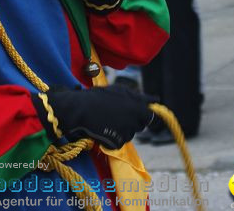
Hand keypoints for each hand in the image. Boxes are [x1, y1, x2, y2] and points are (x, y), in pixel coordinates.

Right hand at [33, 85, 154, 149]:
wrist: (78, 109)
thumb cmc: (96, 97)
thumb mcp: (118, 91)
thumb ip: (137, 97)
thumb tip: (155, 99)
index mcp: (136, 105)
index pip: (149, 114)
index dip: (144, 115)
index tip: (140, 115)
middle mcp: (134, 118)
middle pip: (140, 125)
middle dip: (131, 122)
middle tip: (115, 116)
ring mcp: (126, 131)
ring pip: (129, 134)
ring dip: (121, 130)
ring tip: (106, 120)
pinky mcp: (117, 142)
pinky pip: (118, 143)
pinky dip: (111, 139)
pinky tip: (102, 129)